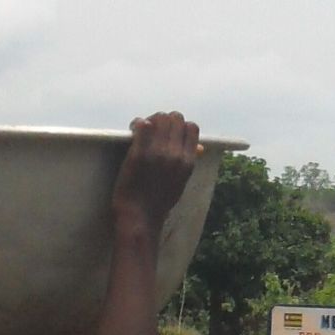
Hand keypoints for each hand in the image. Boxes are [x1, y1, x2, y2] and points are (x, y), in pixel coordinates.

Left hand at [112, 111, 199, 228]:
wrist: (140, 217)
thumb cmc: (160, 202)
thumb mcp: (181, 182)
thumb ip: (189, 162)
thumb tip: (201, 147)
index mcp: (188, 162)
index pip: (192, 127)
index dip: (179, 126)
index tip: (169, 133)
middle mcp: (175, 154)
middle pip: (175, 118)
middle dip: (163, 120)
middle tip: (152, 130)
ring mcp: (157, 153)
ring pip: (159, 118)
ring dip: (150, 120)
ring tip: (141, 130)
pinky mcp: (138, 153)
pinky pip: (142, 125)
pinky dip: (138, 125)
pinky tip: (133, 132)